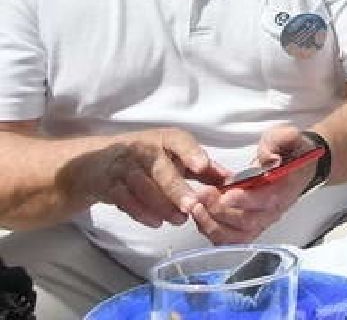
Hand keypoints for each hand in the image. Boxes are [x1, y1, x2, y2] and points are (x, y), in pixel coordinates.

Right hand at [68, 127, 227, 228]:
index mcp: (164, 139)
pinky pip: (125, 200)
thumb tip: (232, 180)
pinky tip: (156, 222)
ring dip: (162, 205)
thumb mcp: (174, 156)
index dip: (191, 152)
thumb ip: (203, 168)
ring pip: (143, 187)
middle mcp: (143, 149)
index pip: (179, 141)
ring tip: (180, 220)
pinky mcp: (109, 185)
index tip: (202, 166)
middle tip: (193, 206)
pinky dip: (141, 212)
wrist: (98, 162)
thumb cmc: (148, 157)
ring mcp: (124, 167)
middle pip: (161, 170)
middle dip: (177, 189)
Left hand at [190, 127, 319, 244]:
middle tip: (202, 194)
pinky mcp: (247, 227)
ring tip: (196, 206)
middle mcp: (273, 210)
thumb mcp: (288, 136)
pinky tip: (199, 215)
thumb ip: (280, 140)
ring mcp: (260, 221)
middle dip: (221, 210)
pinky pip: (228, 239)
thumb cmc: (288, 152)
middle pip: (247, 221)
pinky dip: (211, 231)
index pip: (267, 199)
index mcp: (285, 188)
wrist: (294, 166)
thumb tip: (267, 157)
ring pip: (235, 236)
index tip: (227, 194)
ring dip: (212, 224)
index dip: (246, 200)